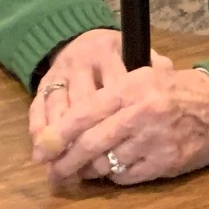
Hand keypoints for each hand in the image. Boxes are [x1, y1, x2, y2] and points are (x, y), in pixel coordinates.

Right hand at [29, 28, 164, 154]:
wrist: (90, 41)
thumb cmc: (123, 59)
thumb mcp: (142, 58)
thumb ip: (156, 68)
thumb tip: (169, 79)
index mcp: (111, 52)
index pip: (112, 90)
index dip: (114, 121)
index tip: (119, 147)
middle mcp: (83, 60)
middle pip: (83, 104)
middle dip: (82, 139)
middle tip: (84, 166)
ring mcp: (61, 70)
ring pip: (59, 108)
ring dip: (60, 140)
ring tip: (60, 167)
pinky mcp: (44, 79)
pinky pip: (38, 106)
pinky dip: (39, 129)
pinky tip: (41, 151)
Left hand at [32, 39, 208, 185]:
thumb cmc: (175, 91)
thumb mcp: (142, 79)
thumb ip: (107, 99)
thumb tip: (63, 130)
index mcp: (132, 87)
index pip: (83, 113)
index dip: (57, 135)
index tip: (40, 151)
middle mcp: (142, 112)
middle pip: (90, 143)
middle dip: (65, 162)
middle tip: (52, 173)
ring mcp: (155, 139)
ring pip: (106, 163)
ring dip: (90, 170)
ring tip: (85, 170)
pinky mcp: (166, 161)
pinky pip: (127, 176)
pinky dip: (115, 176)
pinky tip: (116, 168)